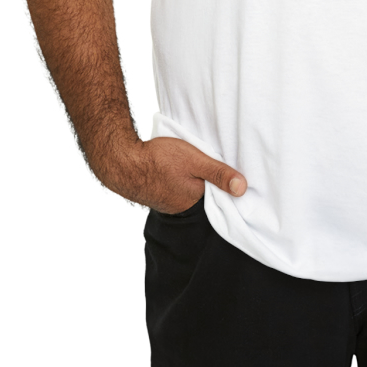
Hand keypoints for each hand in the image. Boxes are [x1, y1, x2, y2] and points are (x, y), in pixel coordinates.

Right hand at [95, 135, 247, 213]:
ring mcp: (168, 202)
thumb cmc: (159, 159)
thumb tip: (243, 189)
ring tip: (197, 168)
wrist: (124, 162)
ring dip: (194, 181)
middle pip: (204, 195)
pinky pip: (176, 189)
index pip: (219, 198)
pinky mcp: (158, 194)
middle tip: (215, 167)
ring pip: (190, 192)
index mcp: (195, 201)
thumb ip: (218, 173)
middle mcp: (182, 207)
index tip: (234, 175)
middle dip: (210, 185)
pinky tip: (179, 170)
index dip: (225, 186)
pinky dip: (181, 181)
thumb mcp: (195, 160)